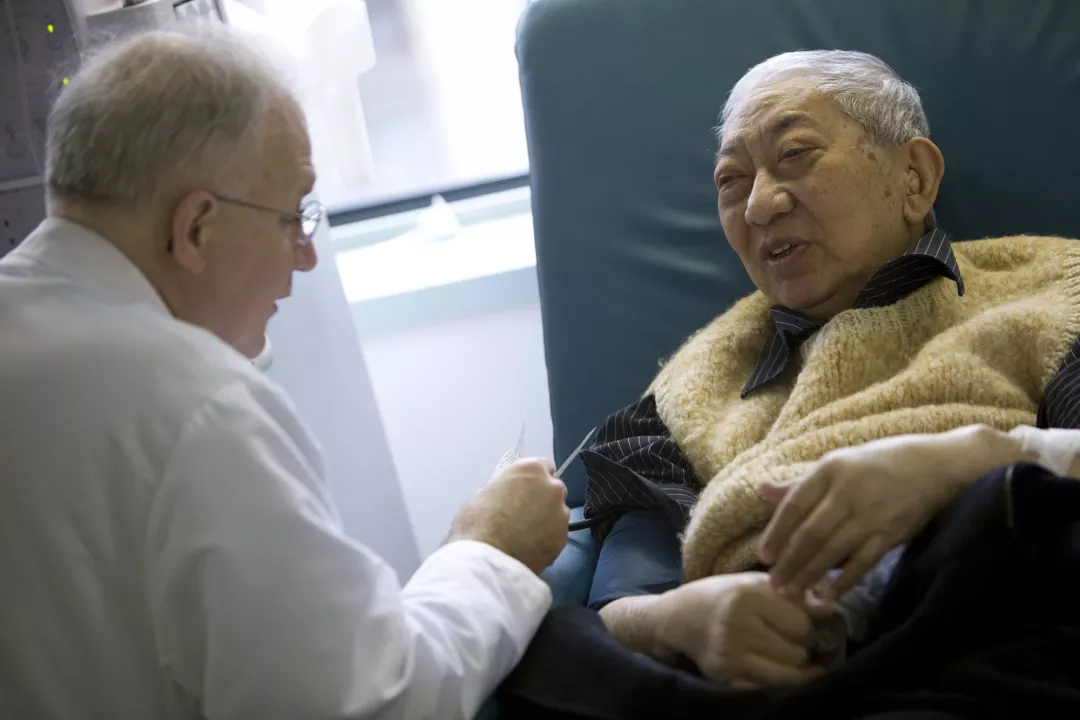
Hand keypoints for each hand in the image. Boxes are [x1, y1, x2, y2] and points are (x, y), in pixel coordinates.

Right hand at [449, 458, 569, 573]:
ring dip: (546, 519)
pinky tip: (529, 547)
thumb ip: (503, 489)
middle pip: (553, 489)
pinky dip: (547, 539)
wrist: (487, 560)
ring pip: (557, 513)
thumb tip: (507, 495)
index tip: (525, 490)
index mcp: (531, 470)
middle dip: (542, 498)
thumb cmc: (477, 523)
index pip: (543, 466)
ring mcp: (561, 514)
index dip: (533, 479)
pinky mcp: (563, 539)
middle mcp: (552, 488)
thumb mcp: (482, 495)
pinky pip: (556, 534)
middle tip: (524, 513)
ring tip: (526, 535)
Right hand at [656, 573, 831, 688]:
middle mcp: (737, 626)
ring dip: (792, 670)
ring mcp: (729, 656)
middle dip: (799, 649)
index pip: (801, 624)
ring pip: (787, 676)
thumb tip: (831, 608)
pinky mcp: (723, 678)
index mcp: (747, 597)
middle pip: (797, 653)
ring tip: (783, 657)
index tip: (794, 623)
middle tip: (788, 642)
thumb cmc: (721, 596)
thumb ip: (793, 594)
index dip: (803, 625)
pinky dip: (775, 684)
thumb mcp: (754, 583)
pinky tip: (772, 672)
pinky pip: (766, 689)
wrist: (677, 618)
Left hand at [759, 425, 1022, 599]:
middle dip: (790, 562)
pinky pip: (863, 562)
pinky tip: (829, 594)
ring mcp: (871, 514)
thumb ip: (799, 484)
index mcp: (829, 470)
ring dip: (810, 575)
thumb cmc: (877, 464)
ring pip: (833, 550)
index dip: (776, 532)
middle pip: (811, 533)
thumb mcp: (836, 464)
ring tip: (793, 593)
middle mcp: (848, 491)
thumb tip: (760, 490)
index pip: (794, 505)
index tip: (762, 555)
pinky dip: (845, 580)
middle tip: (774, 584)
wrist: (934, 466)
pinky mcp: (892, 533)